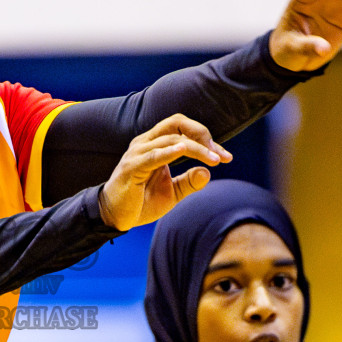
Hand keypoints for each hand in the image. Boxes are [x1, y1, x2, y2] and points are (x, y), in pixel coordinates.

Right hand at [97, 115, 229, 231]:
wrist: (115, 218)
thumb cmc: (141, 202)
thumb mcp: (172, 192)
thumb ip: (189, 181)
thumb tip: (208, 172)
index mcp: (155, 144)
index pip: (183, 129)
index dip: (205, 138)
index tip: (225, 157)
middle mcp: (145, 143)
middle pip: (176, 123)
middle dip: (202, 134)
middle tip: (220, 154)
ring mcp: (137, 153)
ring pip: (170, 139)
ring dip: (195, 148)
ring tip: (213, 159)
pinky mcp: (131, 167)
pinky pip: (153, 155)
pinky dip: (170, 151)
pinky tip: (184, 150)